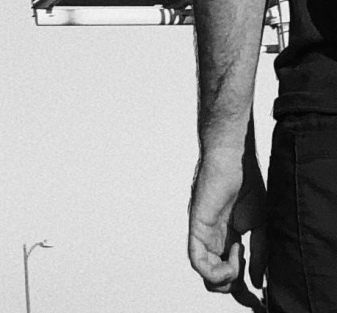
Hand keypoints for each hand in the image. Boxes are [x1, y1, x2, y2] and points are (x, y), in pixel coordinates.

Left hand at [189, 126, 267, 298]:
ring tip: (242, 258)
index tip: (260, 302)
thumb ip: (259, 254)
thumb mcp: (260, 225)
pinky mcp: (196, 227)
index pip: (231, 274)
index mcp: (227, 240)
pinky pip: (197, 261)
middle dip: (236, 292)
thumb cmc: (247, 183)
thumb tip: (256, 282)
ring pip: (207, 276)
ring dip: (228, 279)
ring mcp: (204, 235)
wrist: (234, 157)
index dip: (245, 291)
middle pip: (217, 280)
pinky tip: (235, 254)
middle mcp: (213, 241)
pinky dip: (216, 270)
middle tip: (253, 294)